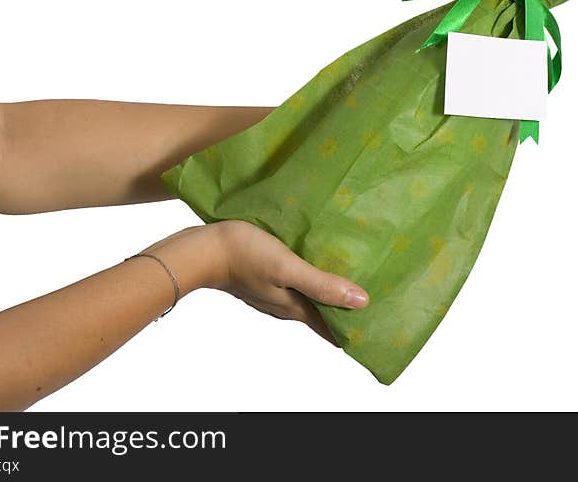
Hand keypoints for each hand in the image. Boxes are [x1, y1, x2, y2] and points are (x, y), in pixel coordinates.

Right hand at [140, 221, 368, 343]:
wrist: (202, 248)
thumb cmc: (244, 255)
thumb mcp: (287, 267)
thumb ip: (321, 284)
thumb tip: (361, 302)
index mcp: (295, 308)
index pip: (330, 328)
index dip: (352, 329)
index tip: (376, 326)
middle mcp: (285, 306)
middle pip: (322, 314)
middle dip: (345, 310)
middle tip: (372, 297)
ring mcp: (272, 294)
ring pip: (308, 299)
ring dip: (328, 294)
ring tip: (351, 279)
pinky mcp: (263, 278)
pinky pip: (294, 284)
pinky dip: (311, 280)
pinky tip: (316, 264)